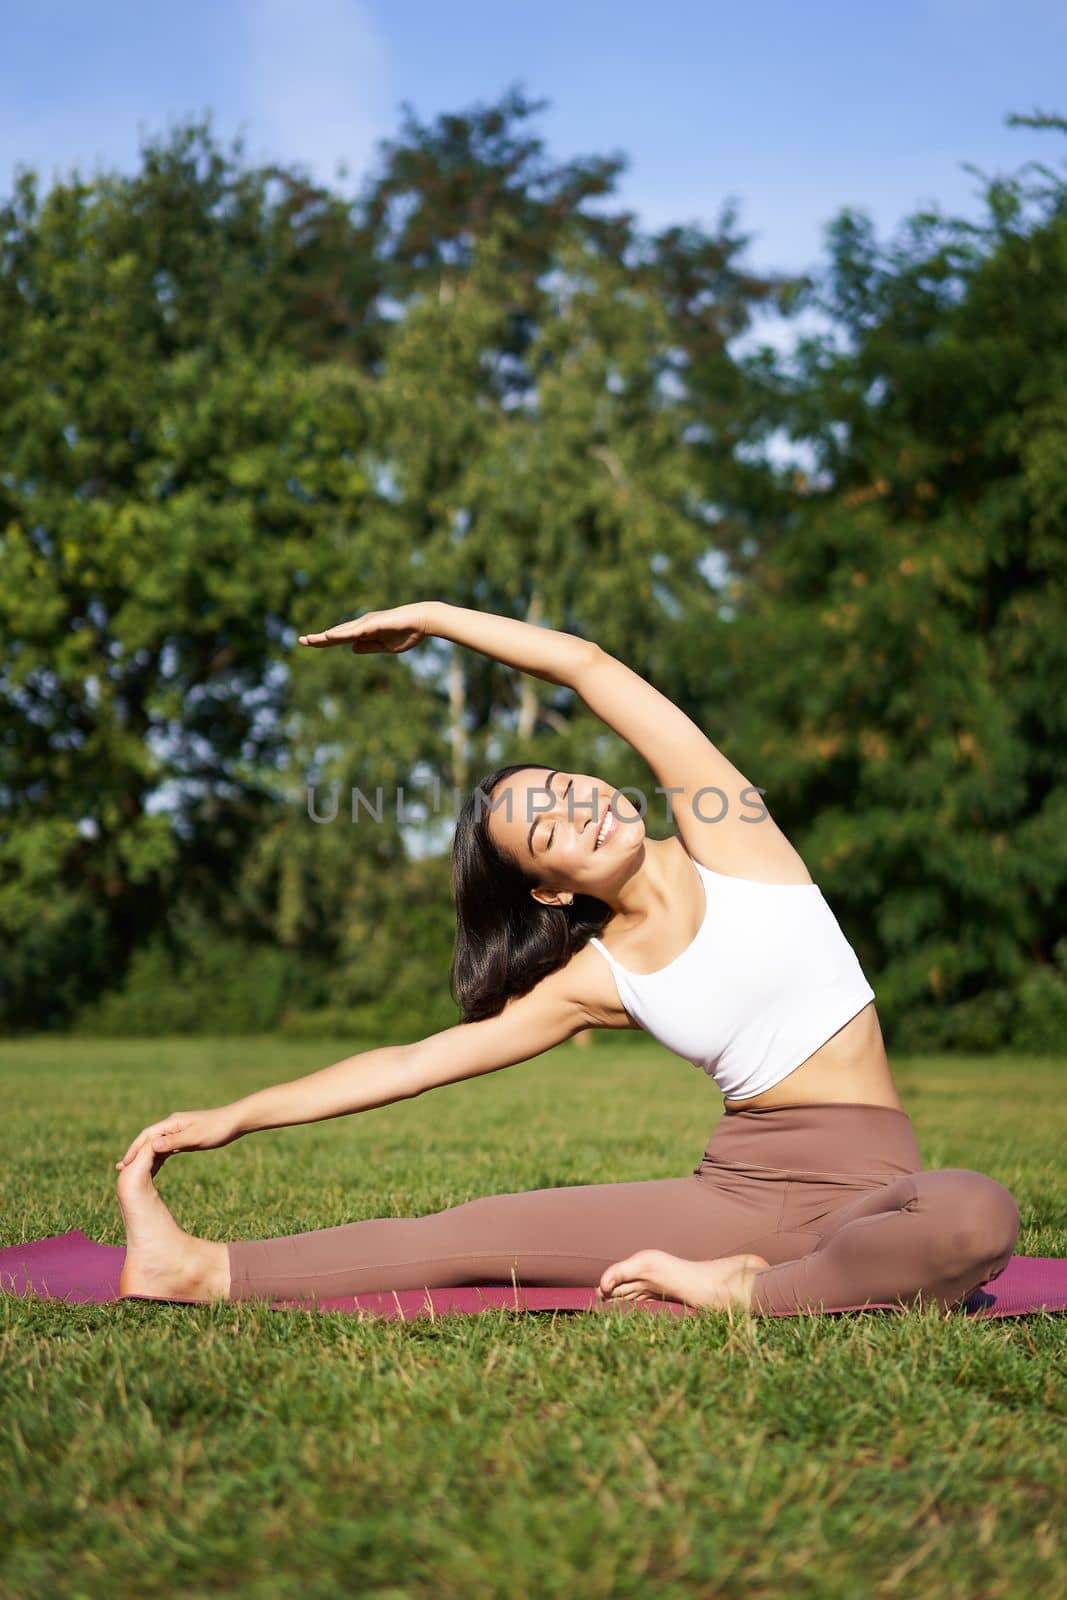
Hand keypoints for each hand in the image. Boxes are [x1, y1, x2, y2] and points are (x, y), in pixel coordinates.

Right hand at [115, 1106, 243, 1171]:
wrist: (236, 1122)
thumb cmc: (217, 1129)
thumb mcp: (196, 1137)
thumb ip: (174, 1141)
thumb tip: (152, 1146)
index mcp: (172, 1123)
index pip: (147, 1136)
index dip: (134, 1149)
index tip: (123, 1164)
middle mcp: (173, 1125)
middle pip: (148, 1140)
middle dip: (135, 1154)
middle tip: (120, 1169)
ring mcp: (178, 1131)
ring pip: (156, 1145)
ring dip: (145, 1157)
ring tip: (132, 1171)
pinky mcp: (185, 1137)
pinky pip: (167, 1148)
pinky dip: (158, 1157)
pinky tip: (154, 1168)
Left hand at [298, 603, 431, 654]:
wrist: (423, 621)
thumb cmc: (408, 632)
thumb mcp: (385, 646)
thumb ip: (369, 647)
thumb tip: (352, 648)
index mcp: (365, 632)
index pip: (340, 638)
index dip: (324, 641)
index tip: (309, 643)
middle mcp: (362, 625)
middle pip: (337, 633)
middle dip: (319, 638)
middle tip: (300, 641)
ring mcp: (367, 623)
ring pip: (342, 631)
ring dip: (326, 636)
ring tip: (310, 640)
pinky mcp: (374, 623)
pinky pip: (354, 630)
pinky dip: (341, 634)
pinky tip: (330, 636)